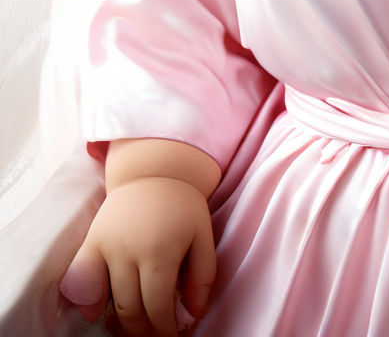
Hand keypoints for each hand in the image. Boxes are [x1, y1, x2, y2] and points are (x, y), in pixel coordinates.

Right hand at [60, 176, 215, 336]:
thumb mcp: (203, 234)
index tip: (172, 335)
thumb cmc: (183, 205)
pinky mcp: (89, 244)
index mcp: (161, 250)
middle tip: (156, 333)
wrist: (154, 172)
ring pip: (109, 303)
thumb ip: (203, 274)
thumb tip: (194, 313)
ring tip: (139, 325)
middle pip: (131, 310)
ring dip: (123, 322)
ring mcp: (106, 248)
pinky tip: (101, 312)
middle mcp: (129, 252)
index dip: (165, 328)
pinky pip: (80, 283)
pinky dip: (88, 303)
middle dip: (145, 330)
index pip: (158, 306)